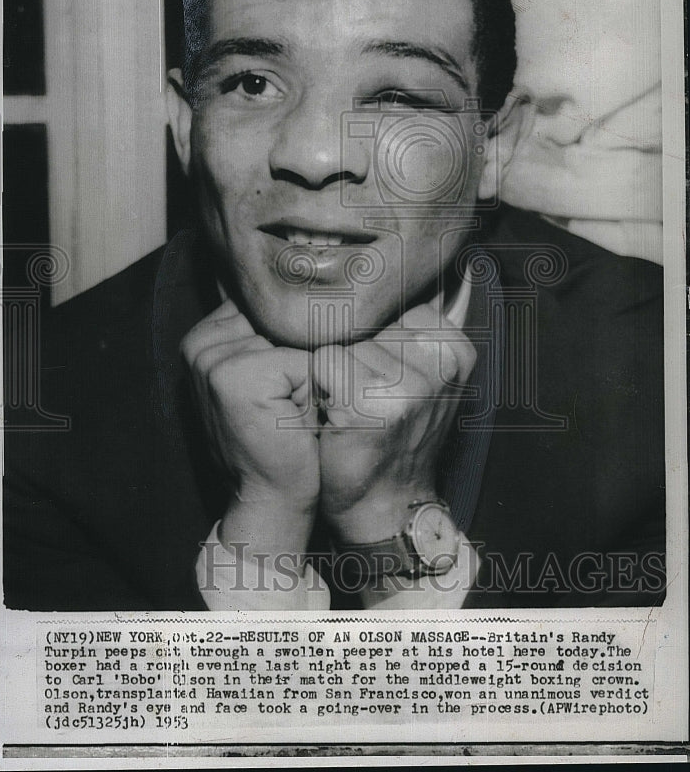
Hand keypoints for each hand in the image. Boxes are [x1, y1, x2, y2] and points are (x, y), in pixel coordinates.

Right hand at [180, 299, 318, 559]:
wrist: (269, 498)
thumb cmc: (279, 436)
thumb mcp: (270, 375)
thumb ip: (270, 332)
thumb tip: (307, 282)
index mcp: (203, 337)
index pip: (270, 307)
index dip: (293, 343)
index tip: (280, 388)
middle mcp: (199, 344)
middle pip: (283, 318)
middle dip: (301, 355)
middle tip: (285, 404)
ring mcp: (213, 359)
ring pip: (295, 337)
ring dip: (308, 372)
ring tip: (290, 409)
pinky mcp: (236, 376)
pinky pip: (303, 360)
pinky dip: (312, 389)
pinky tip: (293, 418)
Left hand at [313, 280, 475, 544]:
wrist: (386, 506)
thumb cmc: (392, 435)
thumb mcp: (419, 376)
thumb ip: (409, 330)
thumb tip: (380, 268)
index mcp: (455, 347)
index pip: (391, 306)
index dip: (374, 341)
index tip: (384, 381)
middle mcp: (440, 361)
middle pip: (365, 323)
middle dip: (354, 356)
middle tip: (366, 399)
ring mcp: (408, 383)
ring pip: (340, 341)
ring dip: (333, 375)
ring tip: (351, 409)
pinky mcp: (371, 401)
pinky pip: (322, 363)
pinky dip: (319, 389)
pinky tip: (337, 417)